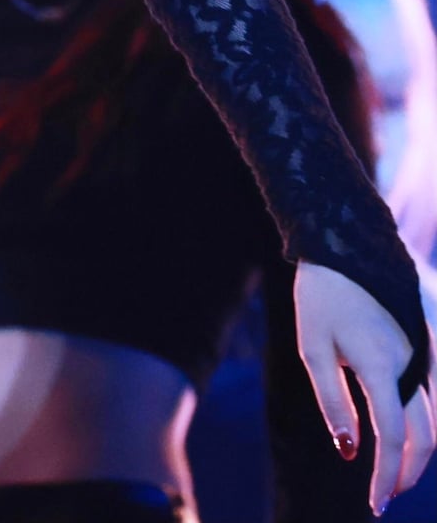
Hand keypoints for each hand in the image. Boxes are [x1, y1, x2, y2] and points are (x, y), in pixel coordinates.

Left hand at [295, 260, 436, 514]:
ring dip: (419, 447)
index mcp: (381, 364)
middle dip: (409, 471)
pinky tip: (405, 429)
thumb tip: (350, 452)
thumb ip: (333, 402)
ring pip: (435, 415)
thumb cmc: (321, 296)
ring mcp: (425, 349)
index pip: (394, 438)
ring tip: (394, 467)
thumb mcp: (314, 349)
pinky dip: (425, 419)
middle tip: (385, 493)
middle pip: (425, 434)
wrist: (344, 242)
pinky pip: (435, 390)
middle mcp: (412, 360)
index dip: (387, 476)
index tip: (376, 503)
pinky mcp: (427, 339)